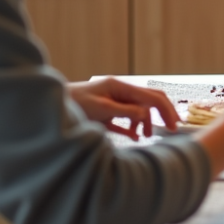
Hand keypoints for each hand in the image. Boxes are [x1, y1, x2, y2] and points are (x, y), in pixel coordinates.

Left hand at [67, 77, 181, 140]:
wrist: (50, 106)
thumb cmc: (73, 105)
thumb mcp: (101, 110)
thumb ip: (126, 112)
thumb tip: (147, 116)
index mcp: (120, 87)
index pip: (152, 97)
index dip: (165, 110)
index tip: (173, 126)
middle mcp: (120, 91)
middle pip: (149, 100)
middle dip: (162, 114)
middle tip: (171, 129)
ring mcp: (113, 100)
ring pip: (139, 109)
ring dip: (146, 122)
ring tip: (145, 136)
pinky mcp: (106, 111)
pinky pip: (126, 117)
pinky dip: (133, 126)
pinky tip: (134, 136)